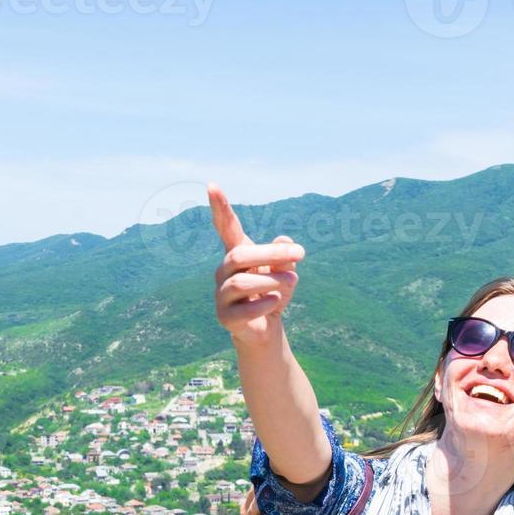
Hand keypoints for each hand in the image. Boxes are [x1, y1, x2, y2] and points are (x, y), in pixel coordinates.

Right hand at [209, 184, 302, 344]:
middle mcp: (223, 272)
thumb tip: (284, 242)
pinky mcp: (225, 318)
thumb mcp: (285, 271)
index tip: (212, 185)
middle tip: (301, 253)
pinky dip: (265, 303)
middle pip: (239, 255)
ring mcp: (221, 295)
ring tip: (292, 281)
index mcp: (237, 254)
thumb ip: (284, 256)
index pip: (226, 228)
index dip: (220, 208)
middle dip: (271, 253)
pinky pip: (244, 309)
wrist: (266, 329)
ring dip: (271, 280)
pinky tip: (276, 302)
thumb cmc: (274, 292)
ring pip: (240, 282)